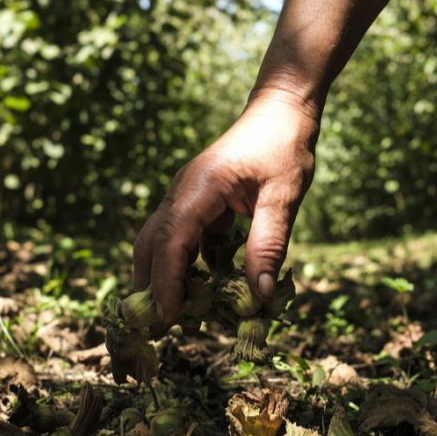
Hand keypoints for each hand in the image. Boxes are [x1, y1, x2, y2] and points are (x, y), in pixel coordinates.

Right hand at [133, 90, 318, 323]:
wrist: (282, 108)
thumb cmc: (285, 144)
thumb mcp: (283, 195)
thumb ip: (268, 244)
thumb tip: (260, 295)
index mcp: (198, 188)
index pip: (169, 241)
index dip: (165, 282)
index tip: (168, 317)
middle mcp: (183, 192)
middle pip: (151, 244)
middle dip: (151, 285)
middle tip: (160, 326)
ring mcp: (188, 196)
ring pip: (163, 242)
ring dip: (169, 277)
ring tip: (185, 316)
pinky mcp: (200, 201)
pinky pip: (186, 238)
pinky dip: (191, 265)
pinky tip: (210, 288)